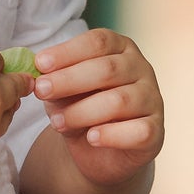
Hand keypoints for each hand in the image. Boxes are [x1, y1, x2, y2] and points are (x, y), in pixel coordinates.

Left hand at [30, 29, 163, 186]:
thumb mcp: (63, 92)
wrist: (100, 151)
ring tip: (57, 123)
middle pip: (107, 69)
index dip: (68, 51)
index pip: (98, 41)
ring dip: (82, 112)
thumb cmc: (81, 109)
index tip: (40, 63)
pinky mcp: (155, 130)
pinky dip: (112, 134)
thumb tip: (38, 78)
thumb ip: (54, 82)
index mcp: (120, 48)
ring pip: (120, 101)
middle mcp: (141, 68)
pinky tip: (91, 138)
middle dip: (69, 80)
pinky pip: (138, 131)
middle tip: (41, 90)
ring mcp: (152, 99)